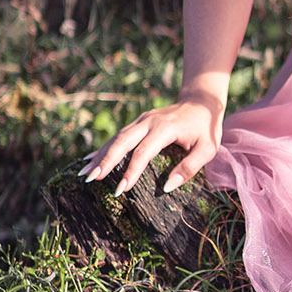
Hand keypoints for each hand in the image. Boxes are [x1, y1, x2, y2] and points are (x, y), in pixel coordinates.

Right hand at [81, 93, 220, 196]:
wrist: (201, 101)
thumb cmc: (206, 129)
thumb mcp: (207, 149)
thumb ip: (190, 168)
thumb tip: (166, 188)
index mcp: (165, 128)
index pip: (143, 152)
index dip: (131, 171)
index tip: (120, 190)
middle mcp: (148, 122)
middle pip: (122, 142)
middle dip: (106, 161)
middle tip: (92, 179)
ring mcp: (141, 120)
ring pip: (116, 138)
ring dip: (100, 156)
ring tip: (84, 174)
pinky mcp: (138, 122)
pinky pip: (118, 136)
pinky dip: (104, 148)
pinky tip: (90, 159)